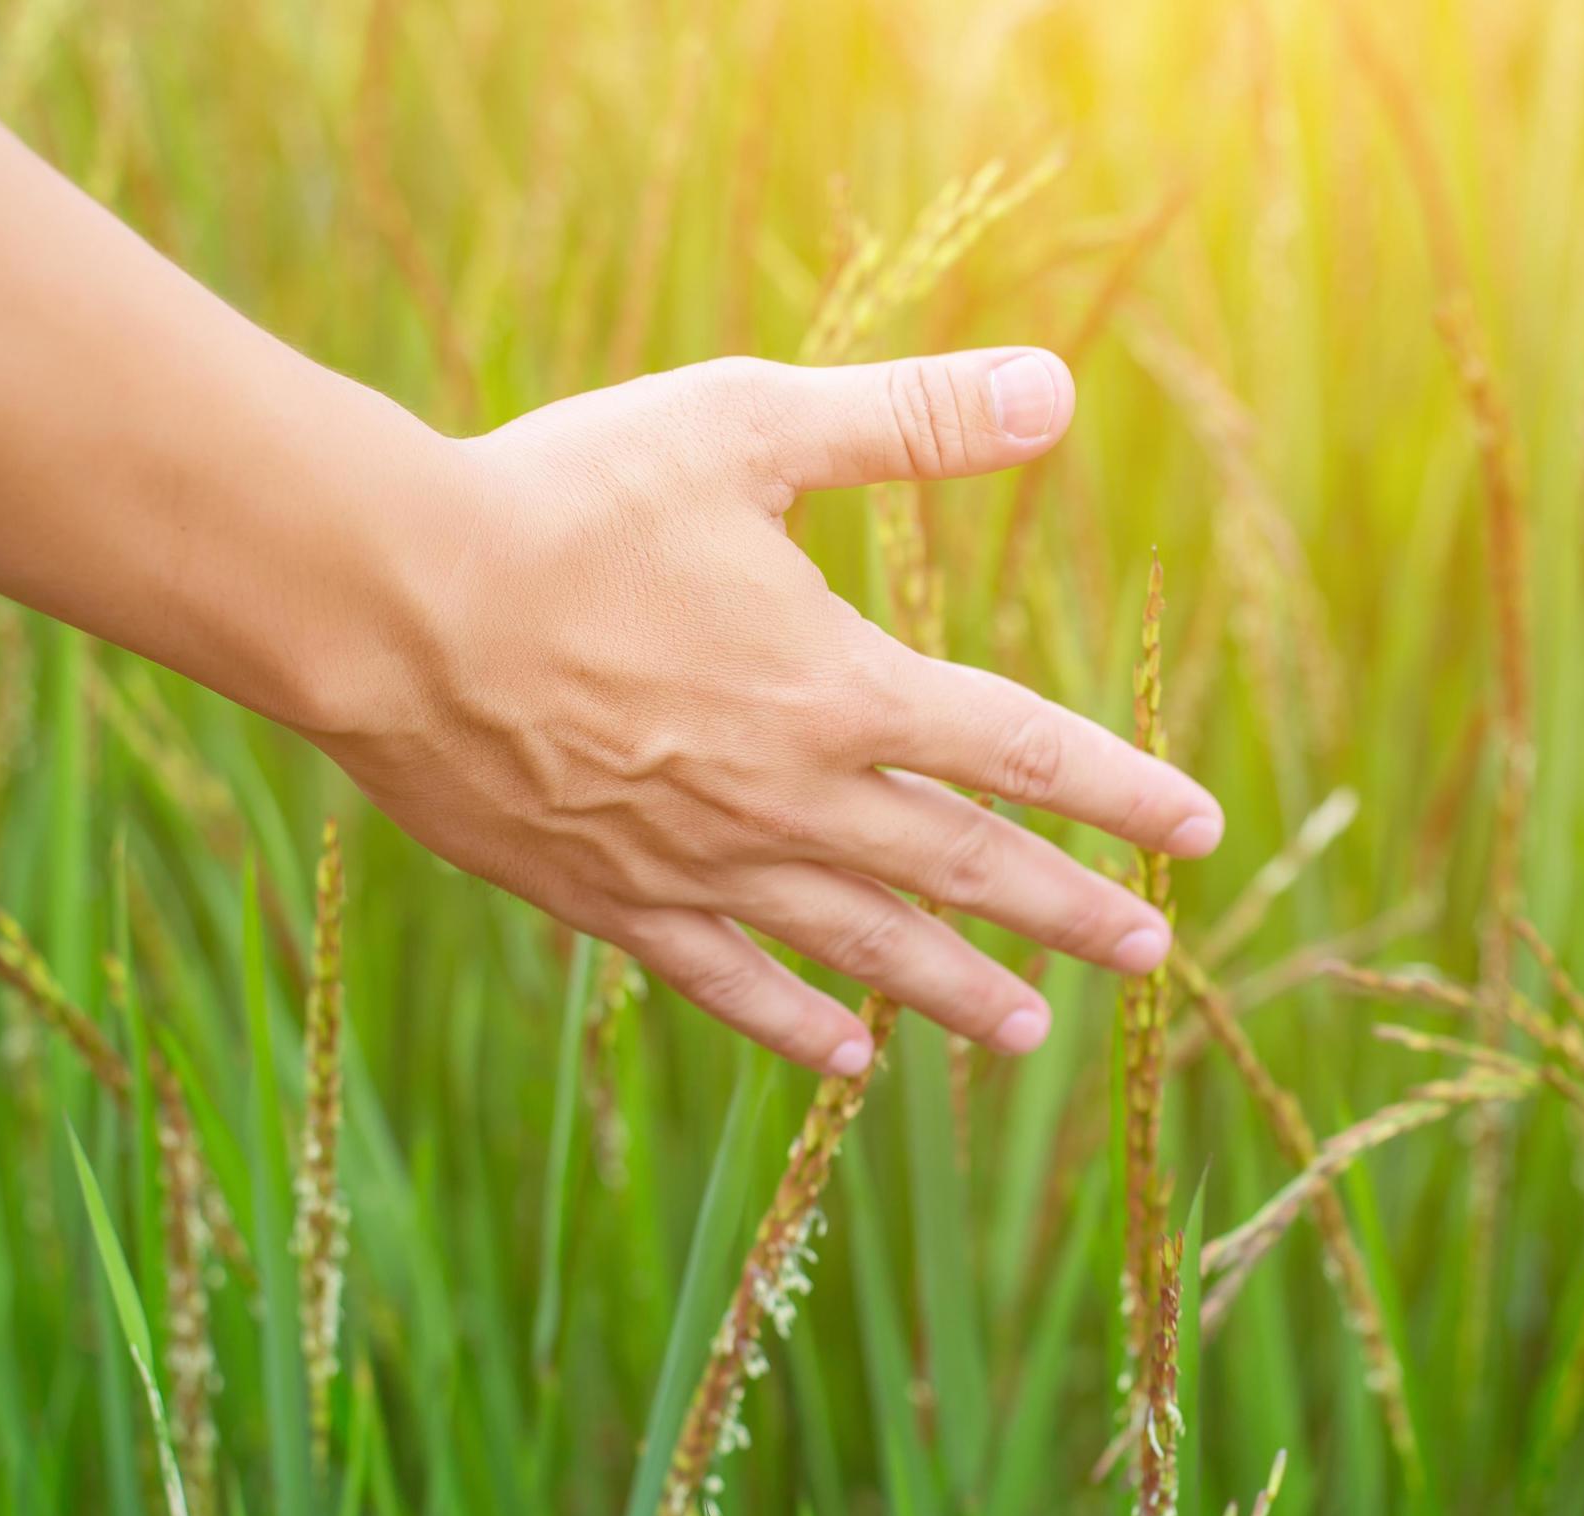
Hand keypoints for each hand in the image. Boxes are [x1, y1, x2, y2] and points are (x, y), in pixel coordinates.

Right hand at [315, 348, 1223, 1076]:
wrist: (385, 602)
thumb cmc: (563, 496)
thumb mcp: (746, 426)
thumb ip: (908, 419)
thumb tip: (1059, 388)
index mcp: (838, 684)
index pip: (1020, 750)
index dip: (1120, 792)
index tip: (1198, 834)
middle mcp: (790, 795)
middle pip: (964, 867)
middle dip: (1068, 911)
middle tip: (1150, 955)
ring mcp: (701, 862)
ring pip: (861, 945)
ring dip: (956, 989)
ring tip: (1029, 1033)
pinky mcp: (611, 898)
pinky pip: (726, 980)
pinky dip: (793, 1022)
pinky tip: (849, 1060)